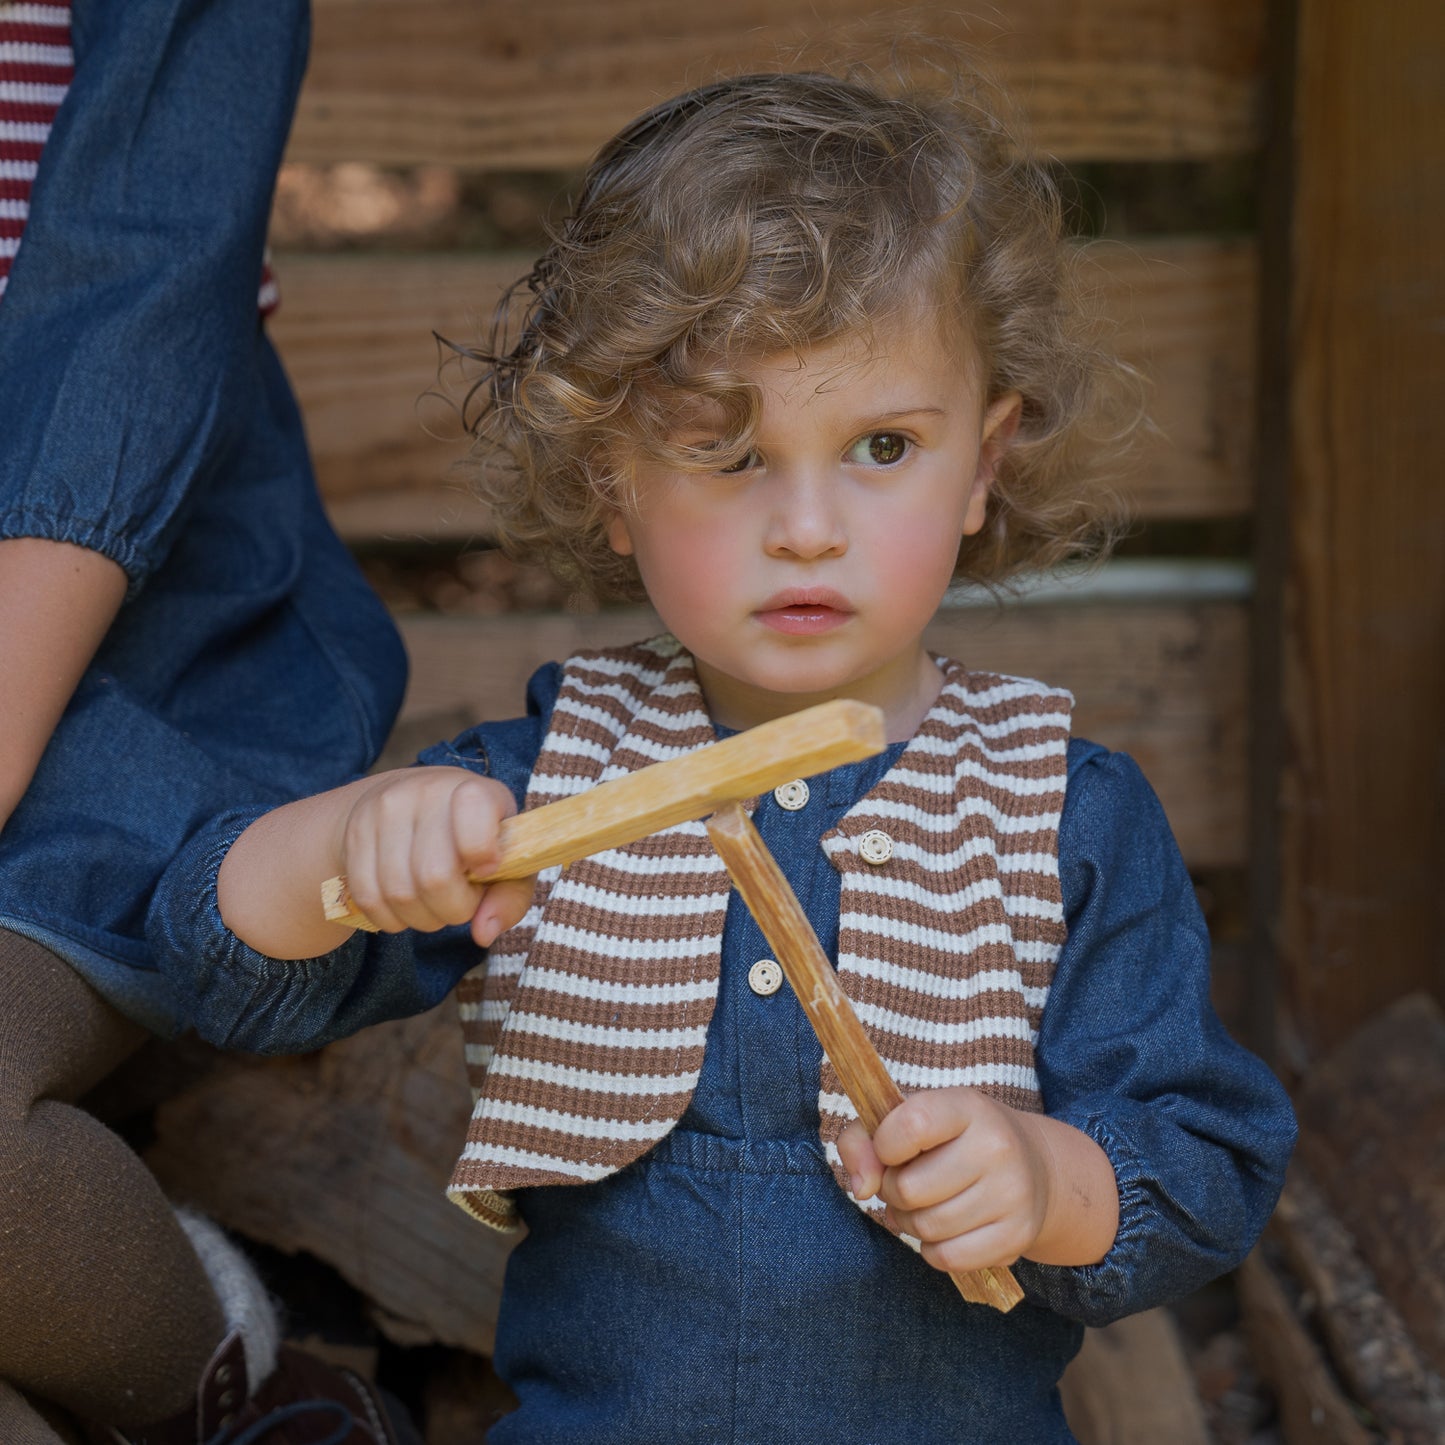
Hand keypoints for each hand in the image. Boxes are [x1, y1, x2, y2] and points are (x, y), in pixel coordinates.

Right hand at [338, 766, 534, 946]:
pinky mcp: (354, 836)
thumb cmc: (472, 838)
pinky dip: (392, 918)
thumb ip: (509, 897)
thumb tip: (483, 933)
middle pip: (435, 877)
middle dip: (454, 909)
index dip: (482, 851)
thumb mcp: (506, 858)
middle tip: (461, 900)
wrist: (407, 804)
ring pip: (399, 895)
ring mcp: (383, 812)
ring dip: (423, 918)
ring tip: (434, 903)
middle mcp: (424, 792)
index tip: (487, 869)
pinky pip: (369, 899)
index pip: (474, 809)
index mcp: (472, 790)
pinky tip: (407, 906)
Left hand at [837, 1086, 1055, 1274]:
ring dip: (910, 1222)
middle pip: (908, 1188)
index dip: (884, 1145)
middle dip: (893, 1191)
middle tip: (907, 1183)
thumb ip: (863, 1140)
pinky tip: (945, 1229)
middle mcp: (997, 1147)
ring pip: (926, 1227)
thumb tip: (860, 1188)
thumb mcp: (911, 1118)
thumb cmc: (954, 1140)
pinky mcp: (1017, 1236)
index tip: (891, 1149)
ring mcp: (1012, 1193)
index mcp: (968, 1107)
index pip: (911, 1125)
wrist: (1035, 1167)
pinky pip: (947, 1258)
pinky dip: (933, 1249)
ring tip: (924, 1204)